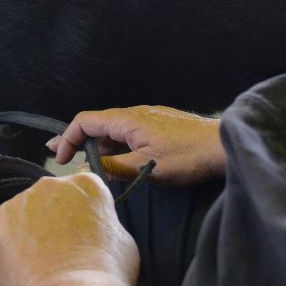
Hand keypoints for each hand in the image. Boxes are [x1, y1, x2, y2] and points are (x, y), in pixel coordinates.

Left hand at [0, 173, 138, 285]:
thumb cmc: (103, 273)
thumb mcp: (123, 241)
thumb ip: (104, 222)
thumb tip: (95, 227)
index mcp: (85, 184)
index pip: (80, 188)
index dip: (79, 212)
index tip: (79, 230)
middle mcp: (50, 184)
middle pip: (47, 197)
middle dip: (51, 218)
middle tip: (58, 249)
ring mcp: (19, 201)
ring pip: (20, 211)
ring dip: (25, 229)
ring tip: (38, 261)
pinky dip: (0, 239)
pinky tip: (16, 259)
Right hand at [48, 106, 224, 185]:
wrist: (225, 145)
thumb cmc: (188, 156)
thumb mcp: (147, 167)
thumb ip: (115, 168)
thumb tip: (88, 171)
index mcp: (126, 120)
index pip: (85, 122)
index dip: (68, 139)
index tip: (61, 160)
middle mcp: (134, 114)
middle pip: (97, 124)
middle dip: (76, 140)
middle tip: (59, 155)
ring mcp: (149, 119)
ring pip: (114, 131)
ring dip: (97, 146)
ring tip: (86, 163)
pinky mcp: (161, 126)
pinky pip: (129, 133)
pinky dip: (115, 146)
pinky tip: (117, 160)